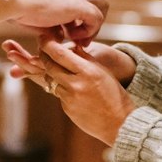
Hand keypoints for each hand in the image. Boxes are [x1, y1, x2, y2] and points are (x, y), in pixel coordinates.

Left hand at [4, 39, 136, 144]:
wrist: (119, 123)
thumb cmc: (114, 95)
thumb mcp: (103, 72)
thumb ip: (85, 58)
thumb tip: (72, 47)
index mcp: (86, 72)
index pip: (59, 54)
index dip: (47, 44)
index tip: (42, 38)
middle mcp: (75, 84)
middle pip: (49, 66)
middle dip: (44, 56)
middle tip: (43, 49)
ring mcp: (69, 98)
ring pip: (52, 80)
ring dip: (54, 73)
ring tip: (64, 71)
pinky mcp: (66, 109)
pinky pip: (59, 94)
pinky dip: (63, 89)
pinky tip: (75, 91)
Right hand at [11, 0, 108, 43]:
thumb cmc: (13, 5)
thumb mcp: (35, 15)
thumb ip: (50, 25)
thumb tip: (59, 36)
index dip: (77, 18)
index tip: (67, 33)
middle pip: (96, 0)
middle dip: (90, 22)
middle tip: (79, 39)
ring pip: (101, 6)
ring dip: (92, 26)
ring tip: (76, 40)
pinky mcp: (79, 4)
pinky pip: (97, 17)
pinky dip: (88, 30)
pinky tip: (71, 37)